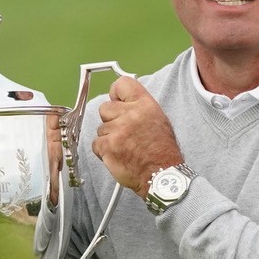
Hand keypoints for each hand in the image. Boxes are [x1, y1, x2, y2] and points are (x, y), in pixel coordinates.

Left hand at [92, 77, 183, 196]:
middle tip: (123, 133)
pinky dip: (103, 151)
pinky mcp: (108, 146)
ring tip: (124, 148)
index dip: (115, 94)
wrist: (162, 175)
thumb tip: (121, 102)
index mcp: (145, 105)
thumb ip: (139, 108)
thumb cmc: (162, 151)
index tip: (117, 102)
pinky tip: (118, 156)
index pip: (122, 84)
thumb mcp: (158, 120)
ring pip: (100, 129)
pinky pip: (96, 144)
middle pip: (104, 108)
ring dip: (108, 138)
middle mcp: (131, 114)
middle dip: (110, 120)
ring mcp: (118, 130)